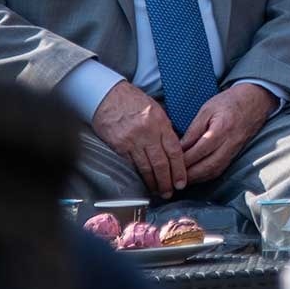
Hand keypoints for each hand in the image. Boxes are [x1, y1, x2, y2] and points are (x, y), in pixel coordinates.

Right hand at [92, 81, 186, 196]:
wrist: (107, 96)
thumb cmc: (132, 101)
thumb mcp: (155, 109)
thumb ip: (165, 128)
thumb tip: (174, 147)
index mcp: (160, 122)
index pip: (174, 150)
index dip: (179, 169)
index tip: (182, 181)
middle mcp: (147, 133)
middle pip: (161, 163)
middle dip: (167, 180)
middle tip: (171, 192)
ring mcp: (132, 141)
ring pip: (146, 167)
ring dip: (154, 182)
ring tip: (159, 191)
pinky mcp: (119, 146)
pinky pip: (131, 164)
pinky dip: (139, 175)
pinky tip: (144, 182)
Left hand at [181, 83, 274, 184]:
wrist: (254, 101)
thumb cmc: (229, 102)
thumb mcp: (207, 109)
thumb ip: (193, 129)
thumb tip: (179, 147)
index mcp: (222, 129)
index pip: (199, 150)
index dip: (183, 159)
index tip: (168, 163)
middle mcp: (229, 144)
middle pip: (207, 166)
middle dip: (188, 175)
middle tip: (171, 177)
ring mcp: (233, 151)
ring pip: (213, 172)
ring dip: (196, 178)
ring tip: (179, 179)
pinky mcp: (234, 155)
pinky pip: (219, 170)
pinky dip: (204, 176)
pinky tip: (194, 176)